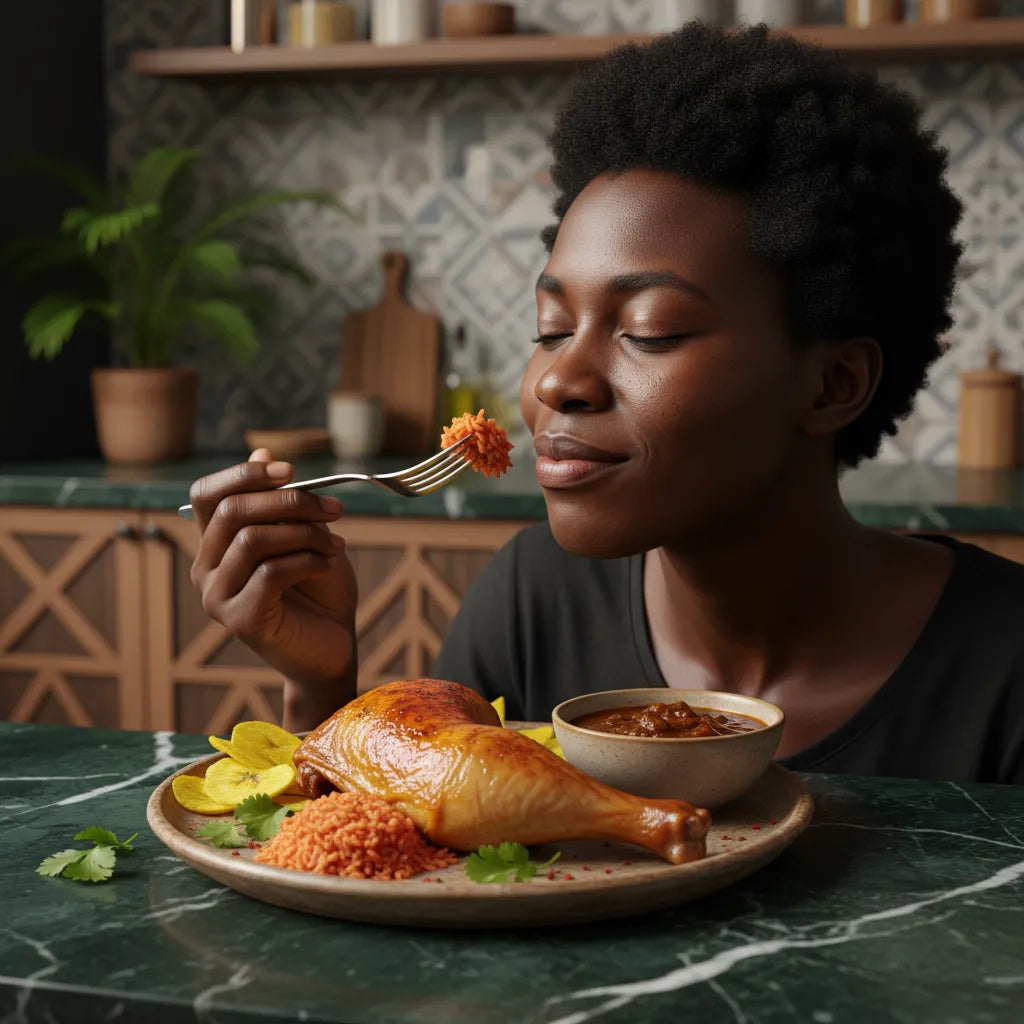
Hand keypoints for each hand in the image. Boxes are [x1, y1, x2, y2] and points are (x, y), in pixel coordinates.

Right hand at [188, 449, 357, 726]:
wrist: (331, 648)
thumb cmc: (319, 590)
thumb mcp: (304, 535)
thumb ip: (280, 501)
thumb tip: (262, 452)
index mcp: (215, 543)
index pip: (207, 494)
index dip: (244, 474)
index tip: (289, 470)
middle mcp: (206, 569)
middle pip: (232, 512)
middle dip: (289, 502)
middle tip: (334, 509)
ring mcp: (217, 597)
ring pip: (253, 540)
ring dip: (306, 533)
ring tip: (338, 544)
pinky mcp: (240, 620)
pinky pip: (271, 573)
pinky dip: (308, 560)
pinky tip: (331, 563)